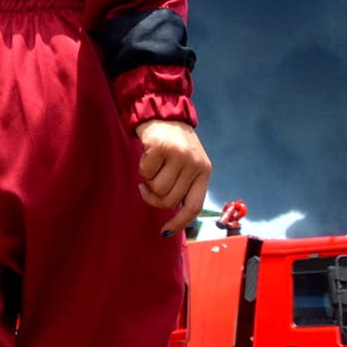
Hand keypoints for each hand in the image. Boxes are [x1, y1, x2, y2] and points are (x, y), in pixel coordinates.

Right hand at [134, 119, 211, 234]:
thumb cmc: (174, 145)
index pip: (193, 206)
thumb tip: (172, 216)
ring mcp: (179, 156)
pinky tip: (147, 155)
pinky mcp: (161, 147)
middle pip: (169, 200)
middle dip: (153, 198)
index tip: (165, 232)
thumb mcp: (188, 165)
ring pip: (156, 188)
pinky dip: (142, 167)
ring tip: (151, 168)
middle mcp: (195, 165)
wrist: (164, 114)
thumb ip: (184, 186)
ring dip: (147, 181)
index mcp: (204, 172)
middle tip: (145, 188)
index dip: (179, 222)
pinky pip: (145, 172)